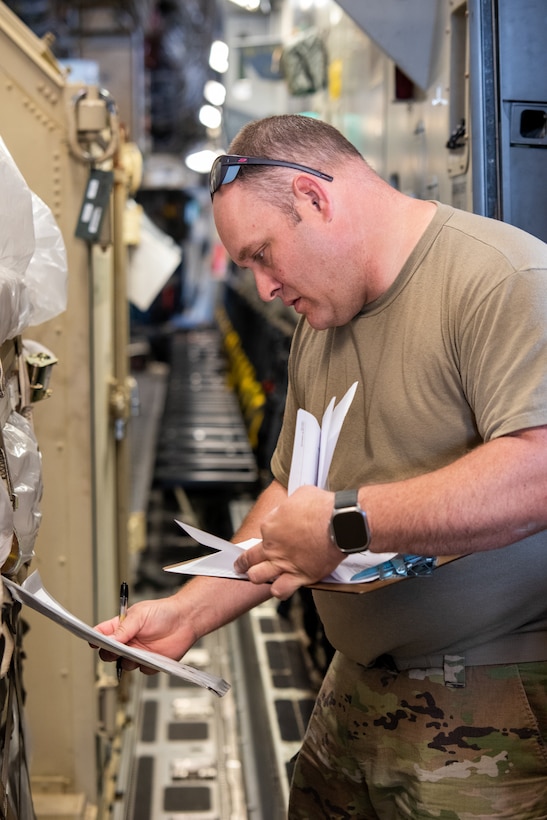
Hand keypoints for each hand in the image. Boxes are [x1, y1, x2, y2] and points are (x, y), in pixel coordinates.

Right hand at [93, 594, 195, 674]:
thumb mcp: (140, 615)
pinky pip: (143, 670)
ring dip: (129, 660)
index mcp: (122, 627)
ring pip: (125, 664)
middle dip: (109, 653)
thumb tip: (109, 640)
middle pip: (109, 653)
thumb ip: (124, 628)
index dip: (95, 639)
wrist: (186, 620)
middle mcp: (128, 641)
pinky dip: (147, 665)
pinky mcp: (151, 663)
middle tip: (116, 650)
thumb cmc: (163, 612)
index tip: (93, 642)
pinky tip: (154, 656)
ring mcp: (139, 653)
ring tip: (138, 652)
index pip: (102, 634)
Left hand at [234, 485, 341, 599]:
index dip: (267, 534)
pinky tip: (281, 588)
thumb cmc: (323, 507)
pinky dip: (279, 590)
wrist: (340, 523)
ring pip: (257, 576)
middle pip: (249, 558)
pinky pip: (281, 590)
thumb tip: (294, 505)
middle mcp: (273, 546)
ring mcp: (284, 563)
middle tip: (240, 564)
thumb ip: (291, 504)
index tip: (273, 535)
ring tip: (258, 577)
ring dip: (257, 576)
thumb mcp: (301, 494)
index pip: (262, 532)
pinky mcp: (299, 576)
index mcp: (271, 525)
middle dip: (243, 562)